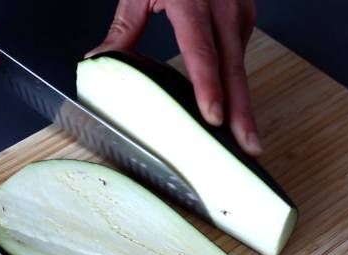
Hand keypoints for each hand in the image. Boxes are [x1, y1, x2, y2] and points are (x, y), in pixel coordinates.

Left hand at [87, 0, 261, 155]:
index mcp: (194, 1)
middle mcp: (223, 9)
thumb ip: (124, 26)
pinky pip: (240, 59)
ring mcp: (239, 14)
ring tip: (245, 139)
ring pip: (241, 68)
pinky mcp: (244, 19)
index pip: (202, 52)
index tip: (214, 117)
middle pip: (234, 70)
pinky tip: (237, 112)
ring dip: (244, 106)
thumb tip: (98, 59)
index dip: (209, 87)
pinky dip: (237, 87)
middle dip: (242, 112)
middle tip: (248, 147)